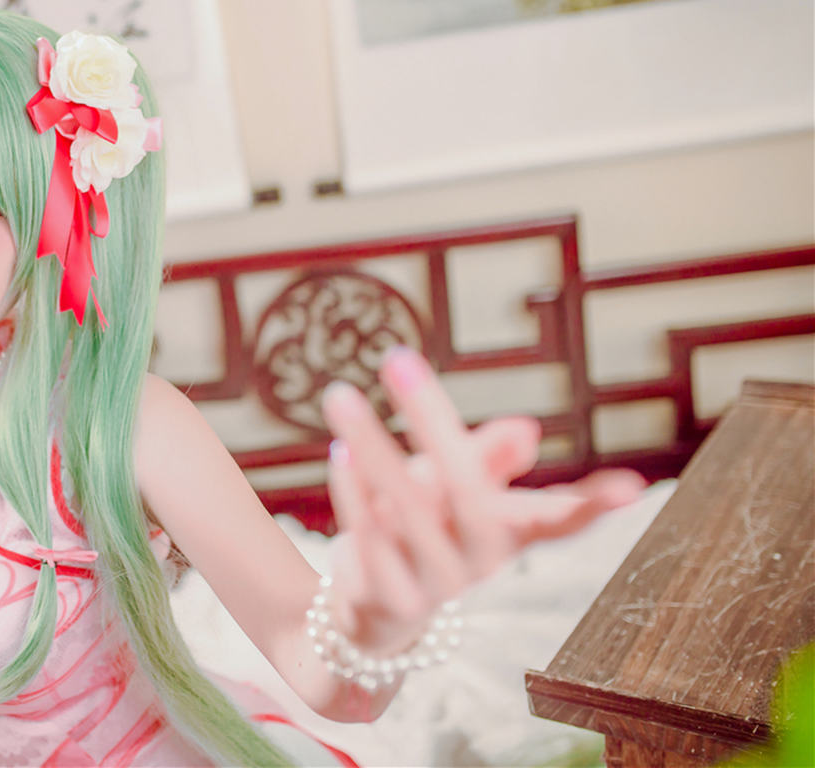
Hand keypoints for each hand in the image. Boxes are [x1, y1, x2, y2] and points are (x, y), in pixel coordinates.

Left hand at [321, 347, 643, 655]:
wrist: (374, 611)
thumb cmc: (425, 527)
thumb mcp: (454, 486)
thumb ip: (484, 456)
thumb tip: (525, 432)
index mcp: (509, 532)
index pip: (559, 521)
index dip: (593, 507)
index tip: (630, 488)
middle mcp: (481, 562)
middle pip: (468, 493)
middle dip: (431, 421)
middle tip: (398, 359)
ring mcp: (436, 585)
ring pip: (408, 511)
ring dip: (373, 447)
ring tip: (340, 395)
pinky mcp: (389, 599)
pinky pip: (370, 539)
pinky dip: (353, 493)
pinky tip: (339, 451)